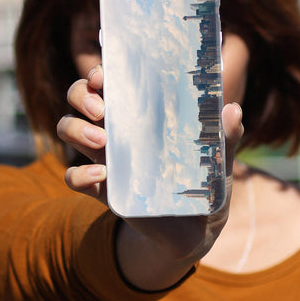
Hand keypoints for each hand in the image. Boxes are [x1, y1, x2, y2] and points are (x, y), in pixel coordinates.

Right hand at [57, 65, 243, 289]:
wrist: (195, 228)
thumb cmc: (205, 181)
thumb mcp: (218, 157)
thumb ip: (226, 135)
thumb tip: (232, 109)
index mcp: (141, 113)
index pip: (110, 81)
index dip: (100, 72)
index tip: (105, 75)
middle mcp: (117, 129)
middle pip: (79, 97)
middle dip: (81, 95)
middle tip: (101, 109)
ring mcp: (105, 157)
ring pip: (67, 127)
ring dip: (76, 129)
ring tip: (101, 140)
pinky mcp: (101, 188)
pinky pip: (72, 177)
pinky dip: (78, 174)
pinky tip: (101, 176)